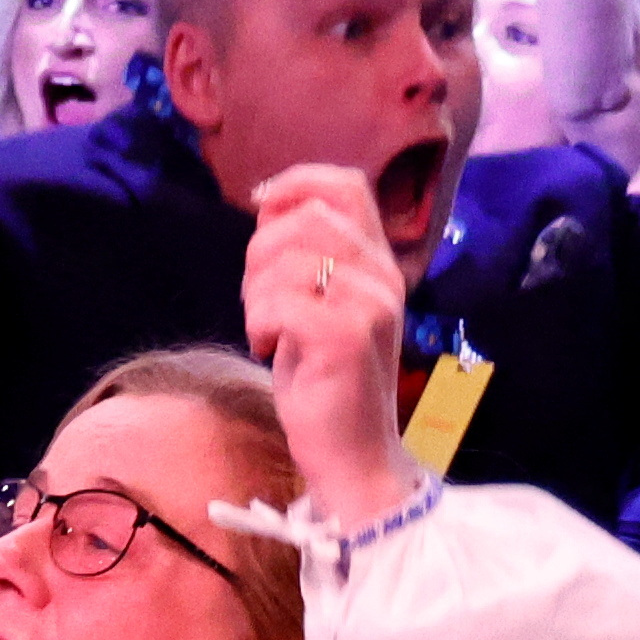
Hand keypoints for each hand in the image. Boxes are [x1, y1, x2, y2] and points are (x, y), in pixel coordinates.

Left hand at [235, 158, 403, 493]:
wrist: (354, 456)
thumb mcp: (318, 306)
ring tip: (266, 329)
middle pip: (306, 216)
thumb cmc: (326, 382)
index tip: (260, 210)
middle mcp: (384, 276)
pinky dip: (258, 322)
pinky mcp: (346, 337)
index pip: (347, 184)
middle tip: (259, 299)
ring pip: (287, 258)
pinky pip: (279, 301)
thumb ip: (307, 257)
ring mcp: (370, 305)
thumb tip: (270, 205)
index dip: (297, 182)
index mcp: (379, 262)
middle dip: (260, 251)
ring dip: (256, 292)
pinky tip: (268, 349)